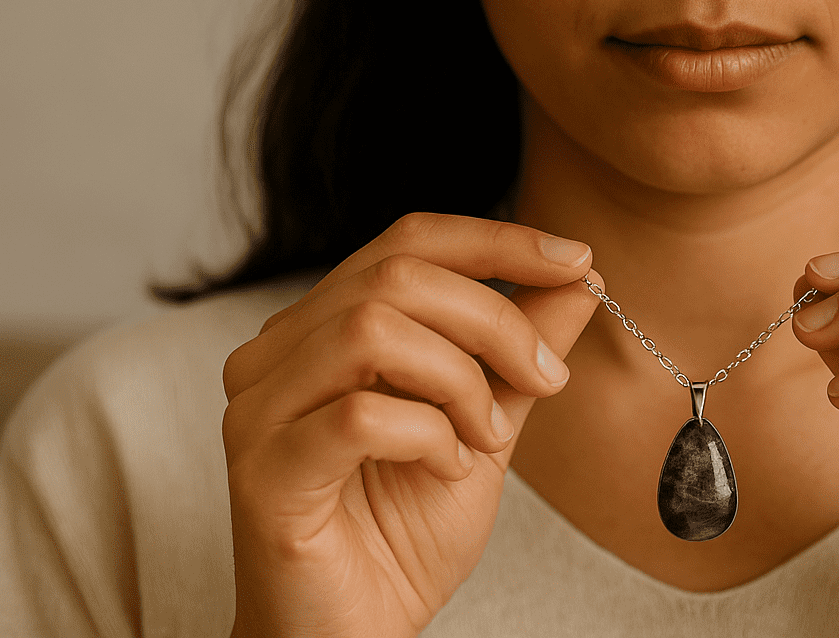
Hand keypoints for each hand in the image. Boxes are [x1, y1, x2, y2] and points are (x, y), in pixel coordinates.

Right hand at [220, 213, 601, 637]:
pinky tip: (448, 471)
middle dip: (496, 319)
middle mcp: (277, 352)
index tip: (578, 259)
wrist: (358, 633)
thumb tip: (580, 276)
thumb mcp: (487, 422)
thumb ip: (522, 347)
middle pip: (396, 276)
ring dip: (460, 380)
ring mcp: (258, 408)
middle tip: (546, 377)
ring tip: (485, 439)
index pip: (407, 241)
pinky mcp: (262, 469)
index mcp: (324, 326)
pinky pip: (359, 415)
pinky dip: (429, 435)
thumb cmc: (405, 532)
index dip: (498, 240)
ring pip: (373, 331)